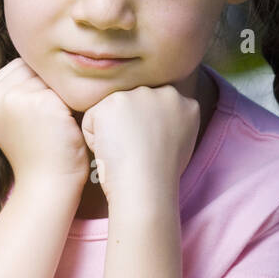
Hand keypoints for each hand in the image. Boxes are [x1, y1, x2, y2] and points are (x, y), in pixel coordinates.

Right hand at [0, 58, 90, 188]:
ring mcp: (13, 97)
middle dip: (49, 88)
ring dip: (61, 94)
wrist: (47, 185)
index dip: (38, 87)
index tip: (42, 115)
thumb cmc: (39, 153)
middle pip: (33, 67)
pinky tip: (70, 124)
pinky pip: (65, 87)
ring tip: (61, 122)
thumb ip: (19, 89)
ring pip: (50, 76)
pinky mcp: (37, 101)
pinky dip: (73, 103)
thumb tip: (43, 54)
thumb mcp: (18, 118)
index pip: (19, 68)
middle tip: (54, 119)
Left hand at [80, 84, 200, 210]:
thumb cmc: (159, 177)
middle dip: (128, 128)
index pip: (154, 109)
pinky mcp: (114, 101)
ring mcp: (140, 94)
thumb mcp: (179, 145)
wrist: (146, 185)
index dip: (144, 133)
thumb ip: (170, 124)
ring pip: (112, 111)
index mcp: (186, 104)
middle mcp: (166, 92)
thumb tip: (155, 123)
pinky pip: (92, 119)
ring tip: (125, 153)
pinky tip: (110, 151)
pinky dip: (94, 139)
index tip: (149, 151)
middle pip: (133, 107)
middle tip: (136, 153)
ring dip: (110, 133)